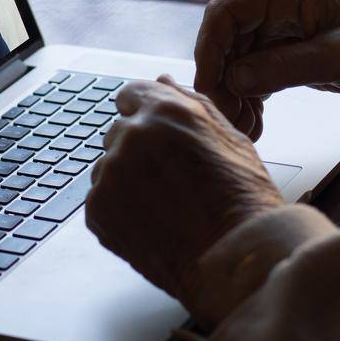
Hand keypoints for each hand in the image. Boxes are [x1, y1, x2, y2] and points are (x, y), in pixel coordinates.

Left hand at [85, 77, 282, 314]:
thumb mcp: (229, 138)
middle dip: (138, 150)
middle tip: (171, 180)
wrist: (234, 258)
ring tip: (165, 206)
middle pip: (119, 133)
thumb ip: (190, 104)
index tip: (156, 133)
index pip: (131, 94)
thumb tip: (163, 82)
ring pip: (108, 168)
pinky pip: (101, 201)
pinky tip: (153, 222)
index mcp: (164, 111)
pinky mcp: (97, 210)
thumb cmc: (241, 200)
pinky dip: (120, 211)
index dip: (145, 114)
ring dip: (127, 181)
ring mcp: (110, 174)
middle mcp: (131, 136)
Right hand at [194, 0, 339, 138]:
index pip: (228, 12)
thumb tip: (234, 78)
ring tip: (240, 130)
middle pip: (228, 42)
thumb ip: (287, 66)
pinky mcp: (292, 58)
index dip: (210, 48)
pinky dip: (251, 101)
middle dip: (222, 80)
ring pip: (239, 64)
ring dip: (234, 96)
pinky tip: (254, 126)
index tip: (209, 86)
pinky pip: (257, 78)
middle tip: (225, 119)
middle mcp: (279, 9)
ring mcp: (284, 34)